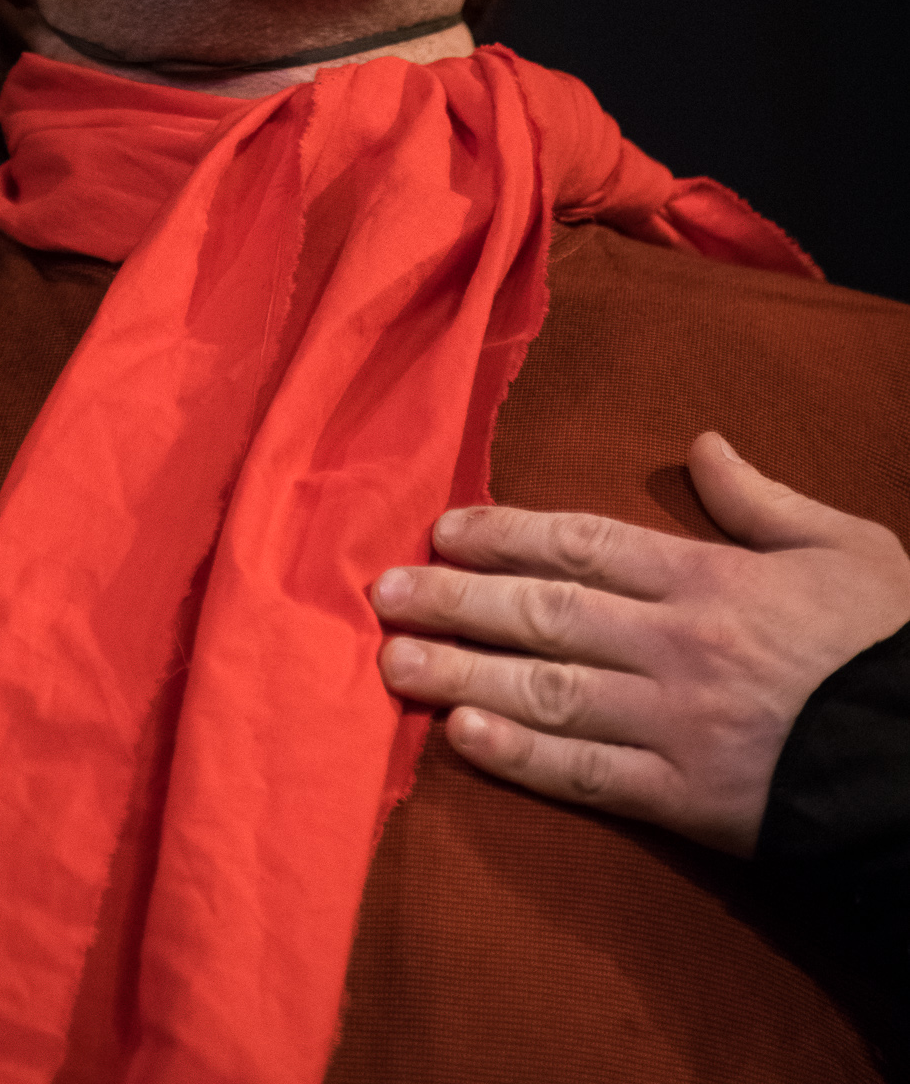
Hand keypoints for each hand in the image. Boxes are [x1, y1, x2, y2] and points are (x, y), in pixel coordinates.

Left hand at [372, 433, 909, 854]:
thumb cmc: (889, 646)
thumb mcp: (843, 545)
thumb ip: (760, 498)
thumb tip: (700, 445)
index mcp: (708, 578)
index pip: (583, 543)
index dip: (505, 534)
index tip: (443, 528)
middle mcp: (677, 645)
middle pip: (546, 613)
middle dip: (458, 601)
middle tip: (384, 593)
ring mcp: (676, 724)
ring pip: (549, 693)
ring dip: (464, 677)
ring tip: (392, 665)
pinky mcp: (686, 798)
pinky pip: (589, 776)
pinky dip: (522, 761)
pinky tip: (462, 744)